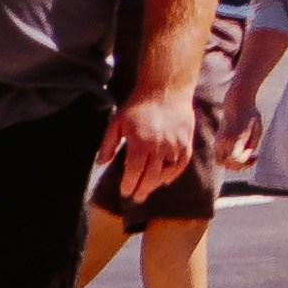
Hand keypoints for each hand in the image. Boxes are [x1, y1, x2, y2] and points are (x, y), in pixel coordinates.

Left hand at [114, 84, 205, 203]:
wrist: (166, 88)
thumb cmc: (138, 106)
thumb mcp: (117, 123)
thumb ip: (108, 144)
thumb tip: (100, 163)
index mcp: (141, 142)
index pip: (134, 171)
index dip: (129, 184)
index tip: (124, 192)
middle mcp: (160, 145)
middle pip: (151, 176)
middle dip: (142, 190)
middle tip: (136, 198)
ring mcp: (175, 144)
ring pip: (167, 172)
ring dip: (157, 183)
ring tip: (148, 189)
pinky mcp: (187, 140)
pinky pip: (182, 163)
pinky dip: (175, 174)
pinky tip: (166, 180)